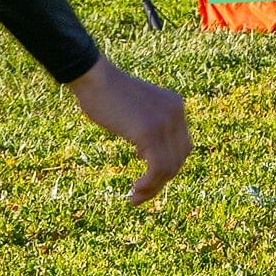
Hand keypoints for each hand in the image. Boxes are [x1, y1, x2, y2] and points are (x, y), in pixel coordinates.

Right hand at [68, 58, 189, 204]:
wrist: (94, 77)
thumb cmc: (106, 95)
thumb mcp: (137, 111)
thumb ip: (148, 128)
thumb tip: (147, 155)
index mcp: (175, 106)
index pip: (182, 147)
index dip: (167, 167)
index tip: (147, 179)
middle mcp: (176, 112)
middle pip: (179, 158)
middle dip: (161, 181)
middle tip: (139, 194)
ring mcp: (165, 122)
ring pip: (169, 167)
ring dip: (153, 188)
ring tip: (135, 198)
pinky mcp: (150, 132)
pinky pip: (158, 168)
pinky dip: (149, 184)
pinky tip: (135, 190)